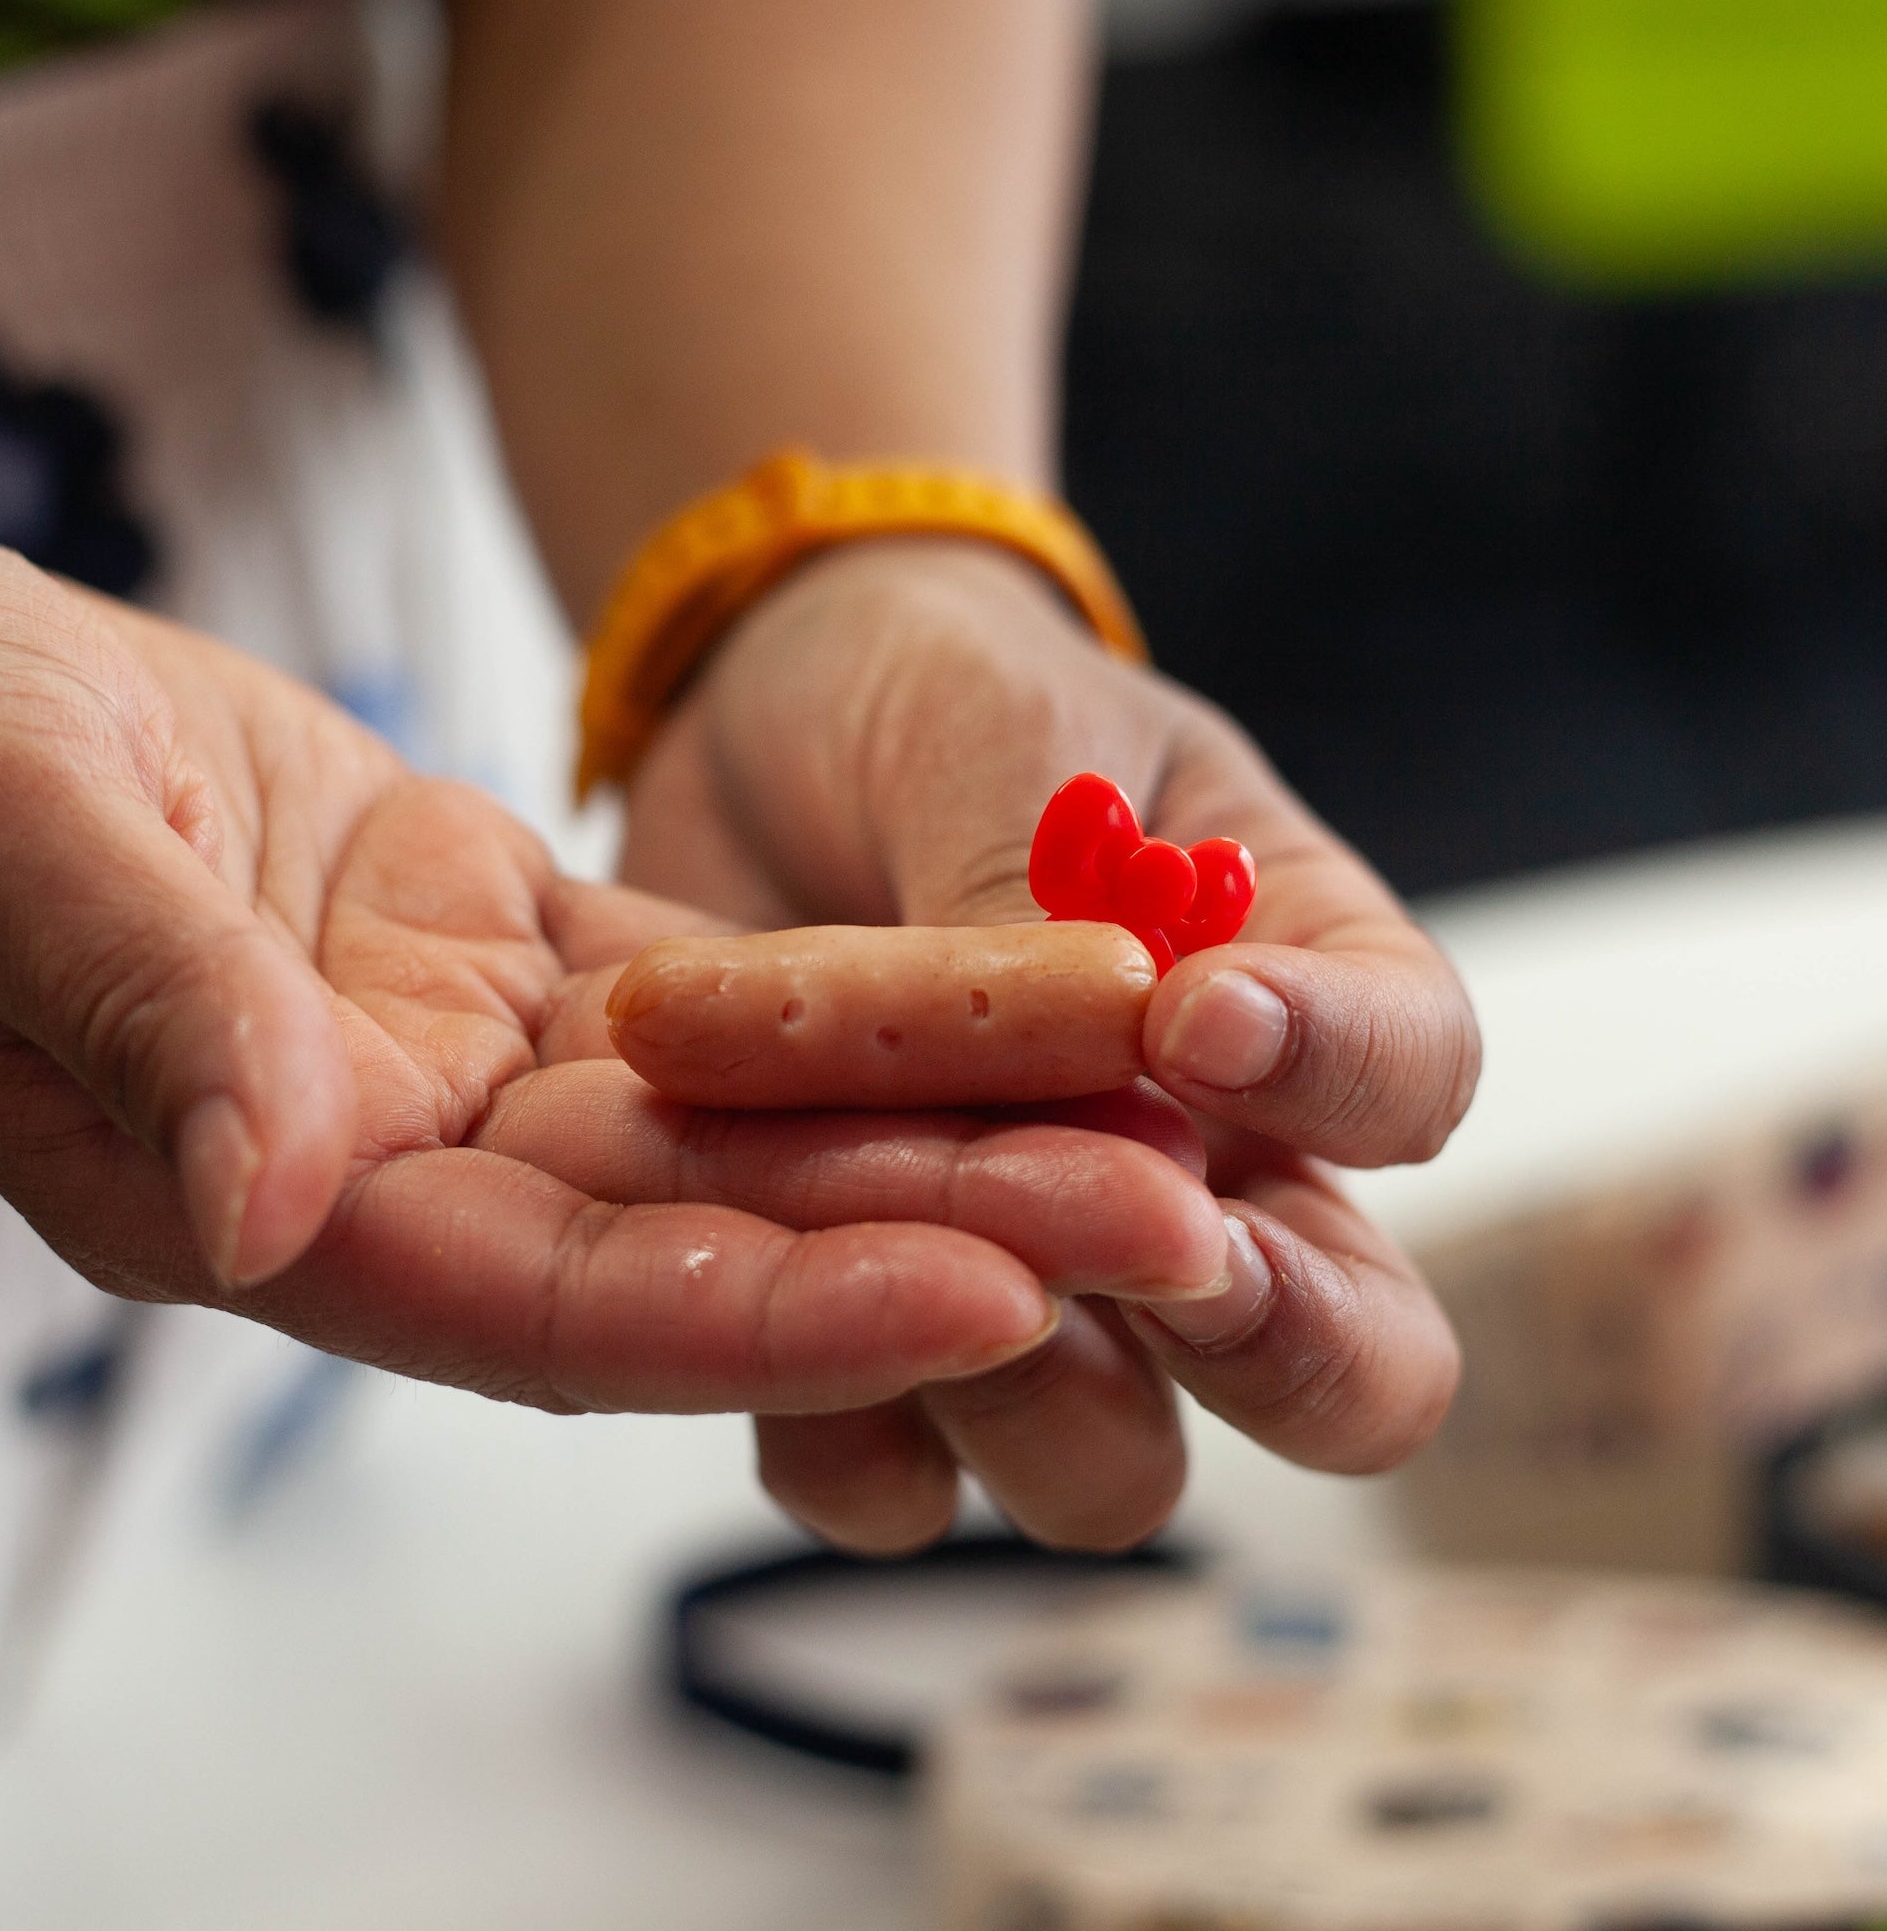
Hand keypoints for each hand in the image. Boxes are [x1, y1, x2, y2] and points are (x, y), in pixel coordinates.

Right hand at [0, 522, 1235, 1416]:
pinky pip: (715, 1004)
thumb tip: (273, 1204)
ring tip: (1152, 1110)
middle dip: (930, 1235)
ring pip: (741, 1129)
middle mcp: (385, 1175)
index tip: (985, 1290)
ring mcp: (457, 1076)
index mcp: (246, 1200)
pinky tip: (1026, 991)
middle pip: (701, 1241)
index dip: (768, 1312)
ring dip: (942, 1124)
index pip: (550, 1306)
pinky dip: (864, 1003)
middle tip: (1167, 1216)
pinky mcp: (502, 963)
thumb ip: (136, 1008)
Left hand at [621, 541, 1475, 1542]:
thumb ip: (1043, 896)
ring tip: (906, 1257)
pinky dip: (843, 1430)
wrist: (760, 725)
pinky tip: (759, 1308)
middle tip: (1140, 1233)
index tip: (1197, 1012)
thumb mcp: (1006, 742)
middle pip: (1351, 1369)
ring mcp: (1038, 1275)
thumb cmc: (937, 701)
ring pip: (1120, 1467)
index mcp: (1289, 994)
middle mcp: (1200, 1178)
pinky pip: (897, 1474)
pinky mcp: (870, 1319)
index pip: (1416, 1080)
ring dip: (1038, 1401)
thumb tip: (1117, 1058)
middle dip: (1272, 1341)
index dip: (1341, 1077)